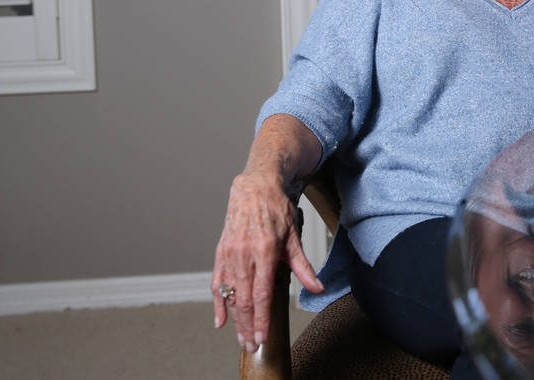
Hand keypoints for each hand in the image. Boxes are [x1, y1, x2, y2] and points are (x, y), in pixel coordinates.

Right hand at [211, 172, 322, 352]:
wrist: (253, 187)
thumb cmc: (276, 209)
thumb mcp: (294, 236)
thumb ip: (303, 266)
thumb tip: (317, 288)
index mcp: (265, 250)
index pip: (261, 294)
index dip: (261, 319)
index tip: (262, 337)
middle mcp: (244, 254)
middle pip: (244, 300)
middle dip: (247, 326)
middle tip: (252, 346)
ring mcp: (229, 254)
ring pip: (230, 295)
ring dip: (235, 320)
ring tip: (240, 338)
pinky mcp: (220, 253)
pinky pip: (217, 283)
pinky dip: (218, 303)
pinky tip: (221, 320)